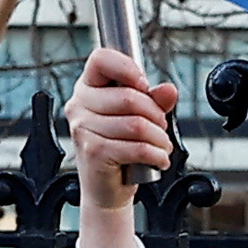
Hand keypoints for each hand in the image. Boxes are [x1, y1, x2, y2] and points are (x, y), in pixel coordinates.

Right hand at [74, 48, 179, 247]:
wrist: (106, 189)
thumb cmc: (121, 148)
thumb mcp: (141, 118)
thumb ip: (155, 100)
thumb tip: (168, 90)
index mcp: (87, 88)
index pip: (101, 59)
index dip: (127, 68)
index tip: (144, 85)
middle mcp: (79, 106)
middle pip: (129, 96)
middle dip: (156, 115)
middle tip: (161, 128)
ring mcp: (83, 129)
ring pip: (137, 125)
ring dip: (160, 139)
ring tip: (161, 146)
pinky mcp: (93, 152)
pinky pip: (137, 147)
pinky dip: (156, 155)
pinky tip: (158, 159)